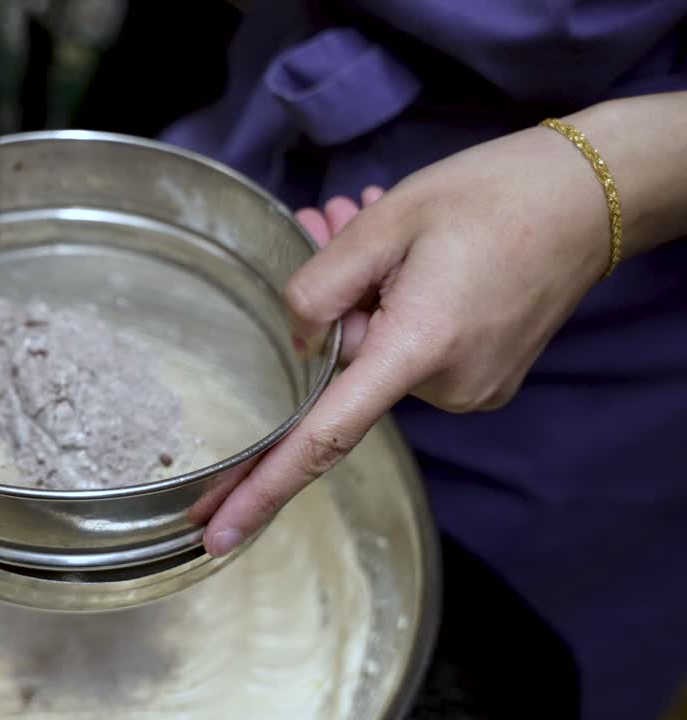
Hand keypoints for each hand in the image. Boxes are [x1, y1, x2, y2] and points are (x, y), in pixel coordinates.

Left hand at [204, 123, 614, 555]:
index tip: (218, 532)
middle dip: (326, 306)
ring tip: (369, 222)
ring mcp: (470, 389)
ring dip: (359, 297)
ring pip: (375, 354)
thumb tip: (296, 342)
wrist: (590, 198)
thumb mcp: (387, 222)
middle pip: (344, 368)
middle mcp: (446, 386)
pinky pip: (410, 354)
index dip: (264, 488)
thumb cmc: (492, 197)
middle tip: (328, 220)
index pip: (323, 437)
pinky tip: (407, 261)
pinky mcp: (483, 378)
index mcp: (417, 348)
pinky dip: (393, 311)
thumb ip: (321, 286)